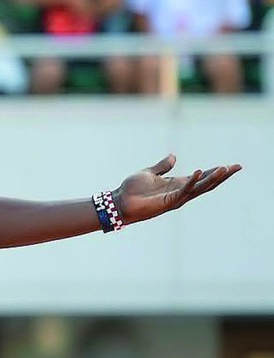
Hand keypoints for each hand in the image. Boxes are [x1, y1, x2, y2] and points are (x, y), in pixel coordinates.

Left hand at [115, 154, 240, 223]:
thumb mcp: (149, 173)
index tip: (232, 165)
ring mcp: (176, 197)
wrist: (119, 202)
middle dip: (222, 175)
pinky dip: (192, 181)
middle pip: (207, 183)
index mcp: (178, 183)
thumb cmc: (132, 189)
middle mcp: (181, 191)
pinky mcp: (169, 201)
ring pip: (200, 188)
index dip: (216, 171)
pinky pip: (184, 190)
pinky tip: (198, 171)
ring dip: (212, 178)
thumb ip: (163, 166)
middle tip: (237, 167)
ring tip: (225, 168)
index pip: (202, 176)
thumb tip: (173, 156)